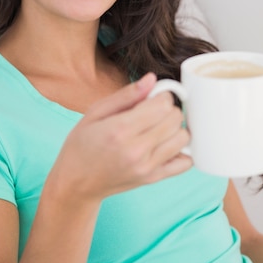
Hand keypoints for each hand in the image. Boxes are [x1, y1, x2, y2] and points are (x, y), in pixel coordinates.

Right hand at [46, 73, 191, 203]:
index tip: (153, 97)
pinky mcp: (153, 179)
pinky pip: (185, 162)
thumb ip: (126, 95)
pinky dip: (181, 150)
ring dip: (175, 128)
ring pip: (183, 138)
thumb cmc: (82, 145)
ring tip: (159, 127)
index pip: (162, 105)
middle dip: (168, 109)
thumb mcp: (95, 112)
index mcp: (119, 129)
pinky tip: (166, 144)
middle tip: (154, 111)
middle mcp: (136, 150)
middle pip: (175, 119)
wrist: (76, 183)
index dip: (161, 95)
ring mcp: (147, 167)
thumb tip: (152, 79)